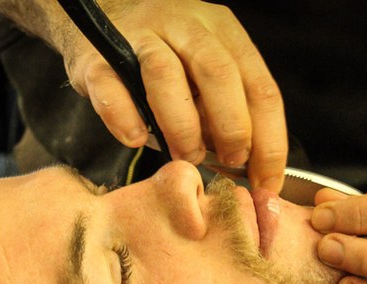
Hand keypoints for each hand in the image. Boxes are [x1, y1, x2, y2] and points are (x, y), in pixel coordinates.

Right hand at [58, 0, 287, 191]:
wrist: (96, 17)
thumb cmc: (161, 56)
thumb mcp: (202, 72)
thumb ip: (222, 109)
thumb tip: (242, 164)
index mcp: (222, 31)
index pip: (260, 88)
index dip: (270, 142)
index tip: (267, 183)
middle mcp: (185, 25)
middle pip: (220, 75)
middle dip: (232, 129)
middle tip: (229, 163)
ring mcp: (139, 36)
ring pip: (167, 77)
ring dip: (183, 128)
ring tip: (185, 156)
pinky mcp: (97, 55)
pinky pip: (113, 89)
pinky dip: (127, 119)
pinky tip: (135, 139)